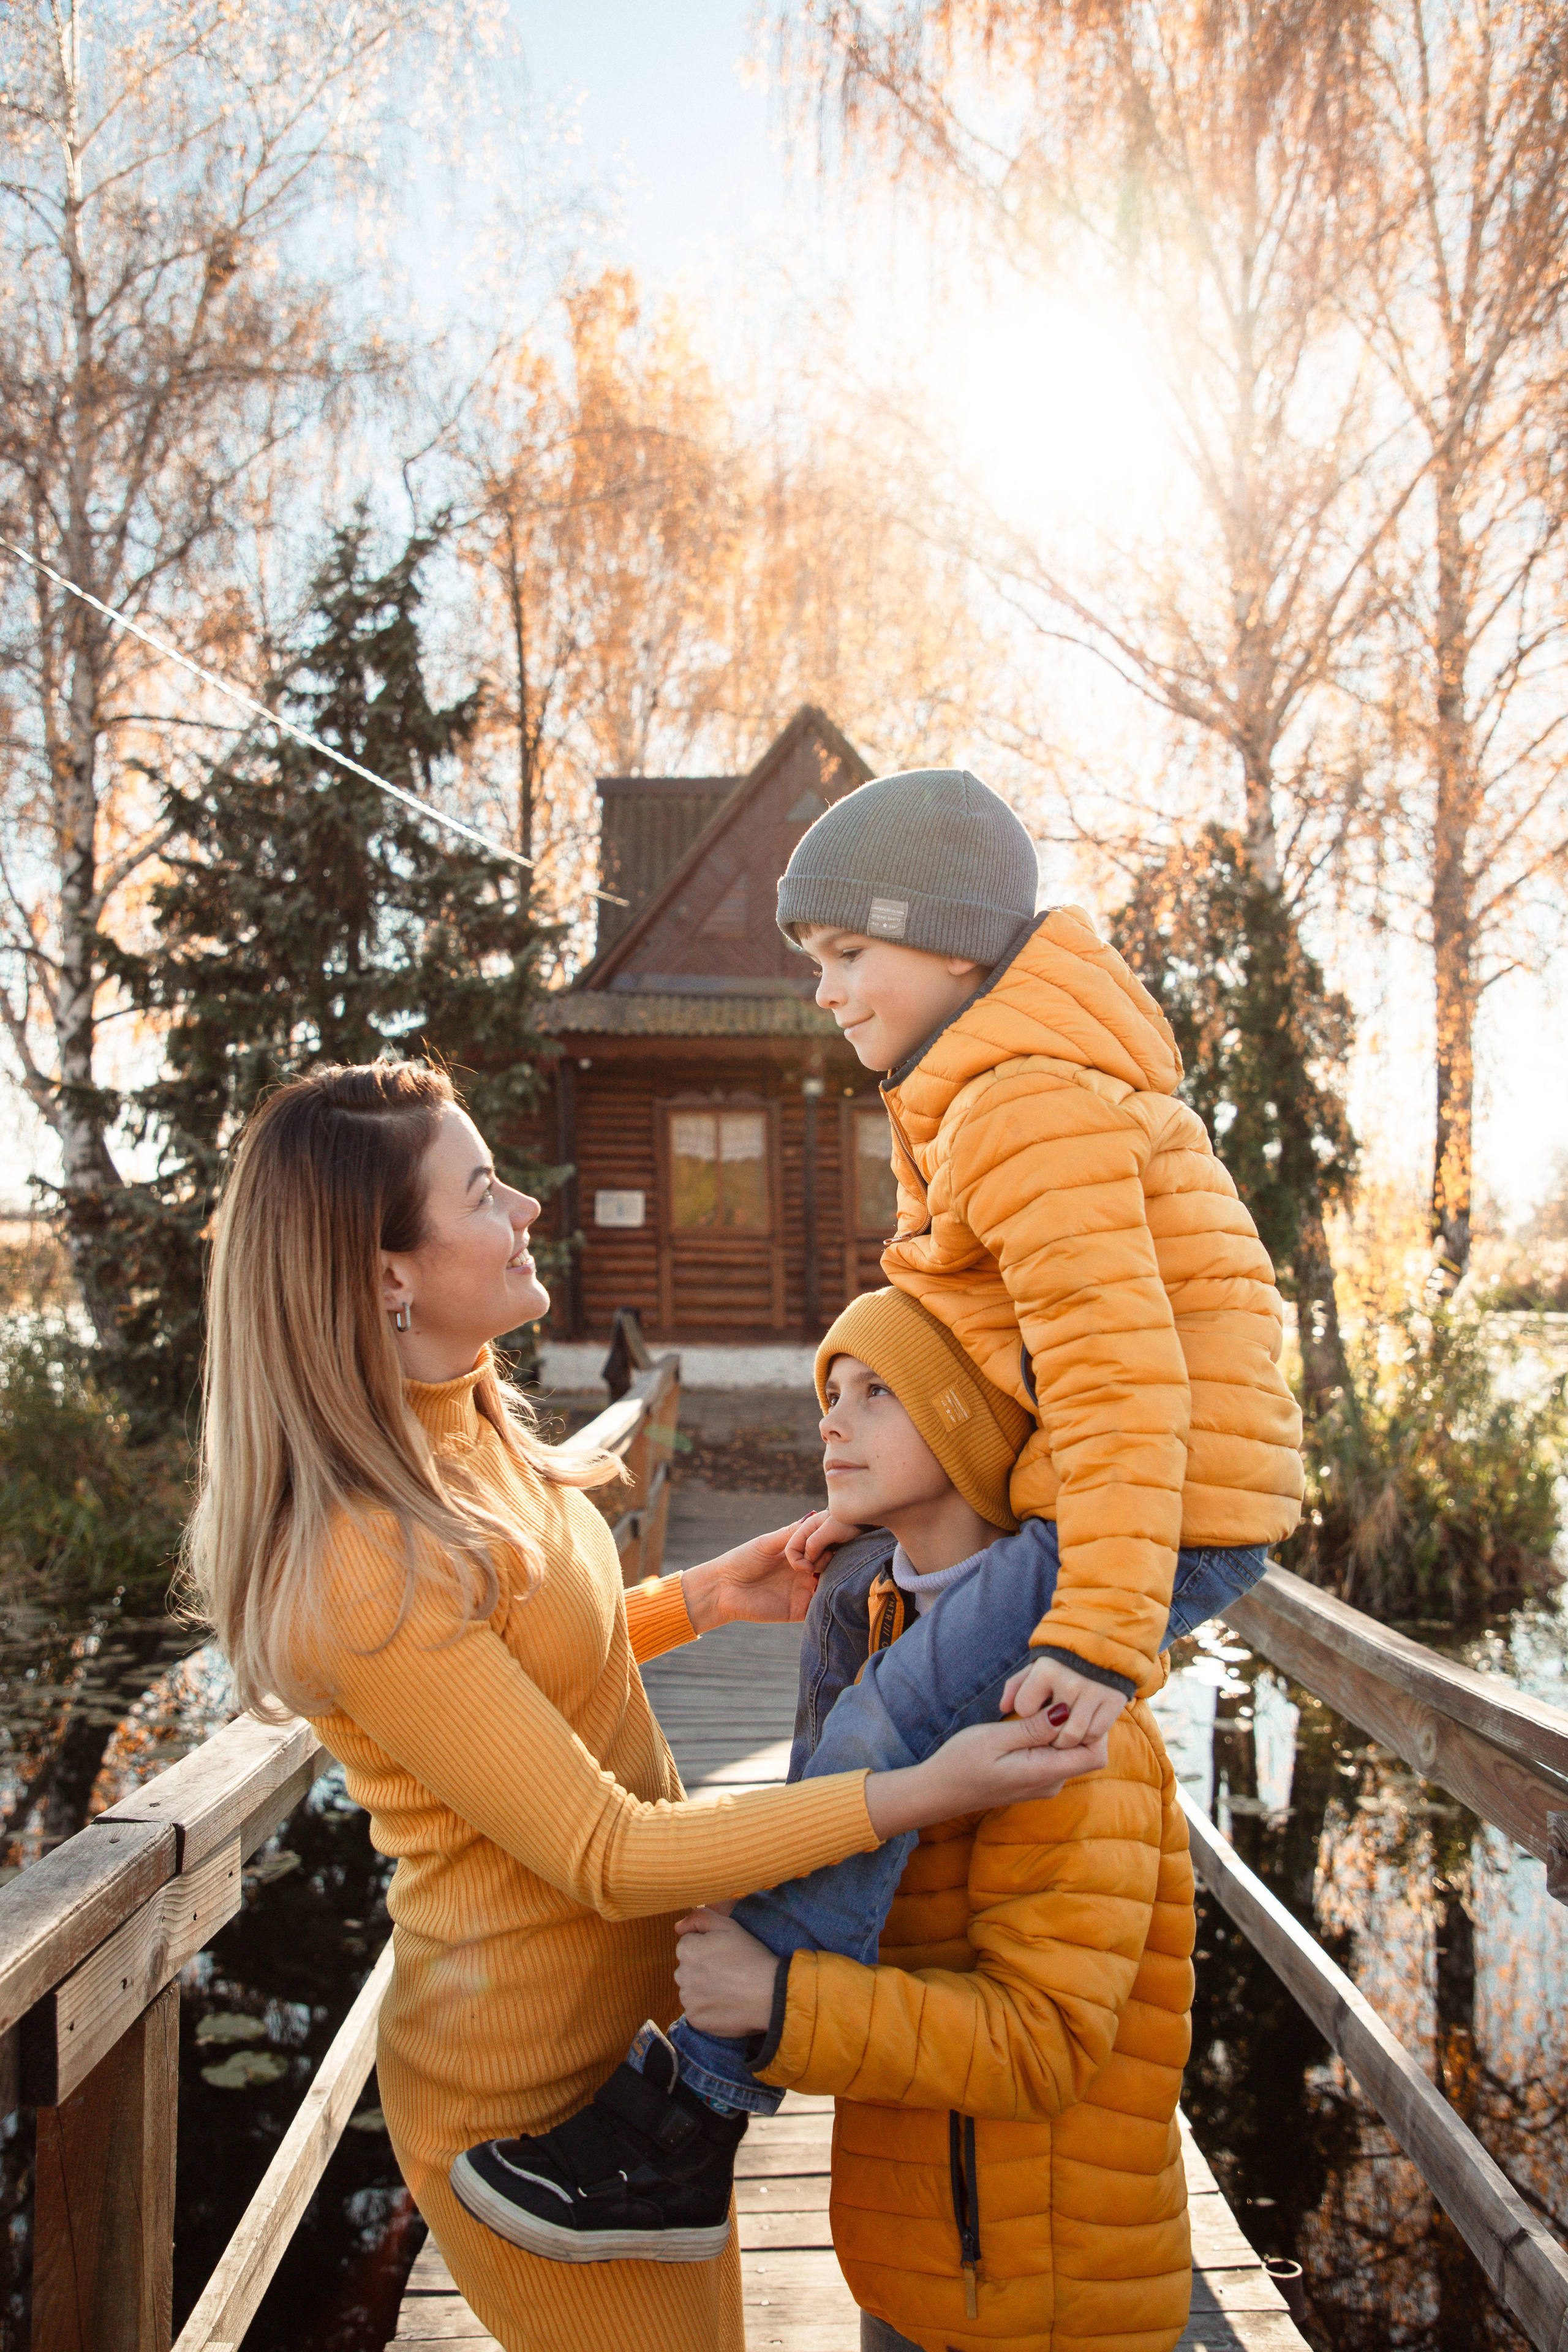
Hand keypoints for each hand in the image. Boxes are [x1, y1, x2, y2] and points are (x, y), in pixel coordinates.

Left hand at [674, 1907, 778, 2034]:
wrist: (769, 1992)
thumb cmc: (750, 1955)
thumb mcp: (728, 1925)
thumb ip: (699, 1917)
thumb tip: (678, 1927)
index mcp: (686, 1949)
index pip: (689, 1946)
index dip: (708, 1949)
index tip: (725, 1955)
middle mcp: (681, 1975)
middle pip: (688, 1969)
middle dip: (703, 1969)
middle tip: (728, 1972)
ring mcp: (687, 1999)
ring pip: (692, 1991)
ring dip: (704, 1990)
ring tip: (729, 1989)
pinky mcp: (695, 2019)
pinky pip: (697, 2011)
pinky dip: (708, 2009)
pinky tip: (726, 2004)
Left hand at [681, 1518, 822, 1631]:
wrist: (723, 1589)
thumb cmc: (741, 1560)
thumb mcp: (767, 1543)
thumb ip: (792, 1533)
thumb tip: (817, 1514)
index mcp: (800, 1553)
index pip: (827, 1546)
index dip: (832, 1540)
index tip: (827, 1537)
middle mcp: (806, 1572)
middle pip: (834, 1565)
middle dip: (835, 1559)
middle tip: (820, 1558)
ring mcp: (804, 1591)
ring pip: (832, 1586)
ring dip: (835, 1578)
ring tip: (820, 1572)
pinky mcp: (800, 1610)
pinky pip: (821, 1608)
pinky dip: (827, 1600)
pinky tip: (822, 1590)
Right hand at [785, 1509, 862, 1573]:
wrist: (870, 1522)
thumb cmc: (852, 1522)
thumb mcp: (832, 1530)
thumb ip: (814, 1543)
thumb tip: (807, 1560)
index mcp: (807, 1528)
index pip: (791, 1550)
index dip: (797, 1562)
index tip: (810, 1569)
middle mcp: (811, 1536)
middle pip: (802, 1558)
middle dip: (813, 1564)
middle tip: (829, 1558)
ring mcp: (821, 1544)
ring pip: (812, 1562)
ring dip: (822, 1565)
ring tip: (835, 1556)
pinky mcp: (830, 1550)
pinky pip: (822, 1563)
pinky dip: (828, 1565)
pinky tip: (837, 1558)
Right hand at [864, 1710, 1109, 1838]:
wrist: (939, 1791)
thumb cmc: (961, 1762)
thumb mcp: (995, 1738)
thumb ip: (1034, 1728)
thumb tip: (1067, 1712)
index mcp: (1045, 1773)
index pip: (1096, 1754)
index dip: (1093, 1727)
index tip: (1071, 1702)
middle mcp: (1051, 1783)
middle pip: (1085, 1750)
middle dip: (1074, 1721)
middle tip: (1047, 1696)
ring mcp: (1043, 1783)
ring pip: (1069, 1751)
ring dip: (1057, 1728)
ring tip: (1029, 1708)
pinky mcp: (1034, 1780)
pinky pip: (1053, 1756)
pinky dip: (1045, 1737)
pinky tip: (1022, 1724)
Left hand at [1002, 1655, 1129, 1750]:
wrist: (1106, 1640)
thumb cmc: (1063, 1659)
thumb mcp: (1037, 1666)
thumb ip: (1016, 1685)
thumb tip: (1003, 1708)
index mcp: (1046, 1671)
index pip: (1024, 1708)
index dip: (1027, 1711)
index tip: (1036, 1706)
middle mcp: (1070, 1683)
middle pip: (1050, 1729)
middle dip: (1047, 1733)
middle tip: (1050, 1728)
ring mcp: (1094, 1693)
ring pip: (1073, 1736)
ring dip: (1067, 1740)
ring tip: (1065, 1731)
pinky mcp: (1114, 1701)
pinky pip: (1096, 1733)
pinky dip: (1088, 1736)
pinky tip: (1085, 1726)